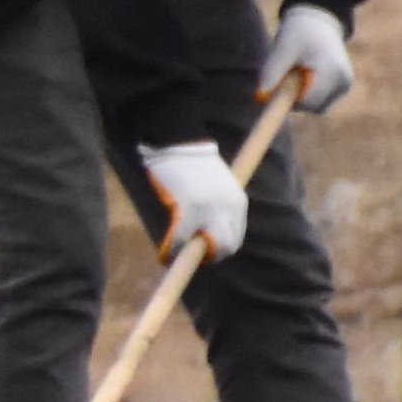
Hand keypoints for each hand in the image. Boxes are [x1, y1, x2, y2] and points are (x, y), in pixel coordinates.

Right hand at [141, 139, 249, 262]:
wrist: (180, 144)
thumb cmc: (192, 163)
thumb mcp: (215, 185)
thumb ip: (218, 205)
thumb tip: (205, 228)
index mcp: (237, 202)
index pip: (236, 238)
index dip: (218, 248)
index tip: (201, 249)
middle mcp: (228, 208)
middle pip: (228, 247)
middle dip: (210, 257)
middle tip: (189, 255)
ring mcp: (209, 209)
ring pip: (209, 248)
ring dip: (192, 257)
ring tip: (175, 255)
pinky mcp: (188, 209)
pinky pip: (181, 241)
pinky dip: (172, 252)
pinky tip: (164, 255)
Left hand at [269, 2, 354, 115]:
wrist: (319, 22)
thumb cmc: (299, 32)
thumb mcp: (282, 48)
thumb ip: (272, 72)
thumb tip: (261, 96)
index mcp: (331, 70)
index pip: (307, 102)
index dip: (287, 100)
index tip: (275, 89)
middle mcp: (343, 81)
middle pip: (310, 107)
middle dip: (293, 98)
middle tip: (286, 75)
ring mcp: (345, 85)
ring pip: (315, 107)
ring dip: (301, 96)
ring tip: (299, 71)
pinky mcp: (343, 87)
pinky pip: (320, 102)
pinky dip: (309, 94)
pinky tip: (307, 75)